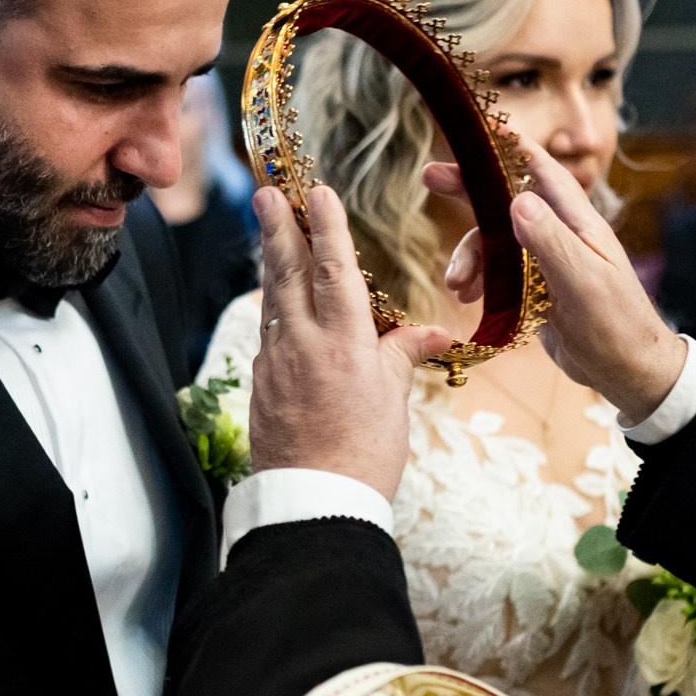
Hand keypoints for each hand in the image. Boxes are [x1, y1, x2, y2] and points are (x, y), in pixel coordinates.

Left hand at [248, 185, 451, 500]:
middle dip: (278, 228)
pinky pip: (269, 335)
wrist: (316, 503)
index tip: (317, 192)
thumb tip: (433, 332)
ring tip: (268, 228)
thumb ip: (404, 354)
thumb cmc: (367, 455)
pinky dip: (274, 308)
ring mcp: (276, 364)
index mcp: (345, 344)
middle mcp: (304, 346)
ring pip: (274, 300)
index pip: (334, 271)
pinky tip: (278, 300)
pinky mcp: (262, 387)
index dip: (326, 228)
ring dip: (272, 261)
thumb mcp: (395, 400)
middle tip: (266, 191)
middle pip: (289, 273)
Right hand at [426, 141, 686, 423]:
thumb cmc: (616, 325)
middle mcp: (560, 233)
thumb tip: (516, 199)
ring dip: (470, 257)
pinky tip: (467, 299)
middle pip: (507, 199)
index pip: (540, 169)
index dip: (509, 146)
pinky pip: (498, 274)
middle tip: (430, 177)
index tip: (478, 126)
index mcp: (577, 221)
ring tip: (455, 285)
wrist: (627, 372)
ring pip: (496, 243)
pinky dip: (479, 281)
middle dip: (470, 190)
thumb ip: (550, 241)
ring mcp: (546, 261)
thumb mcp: (583, 281)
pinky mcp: (536, 290)